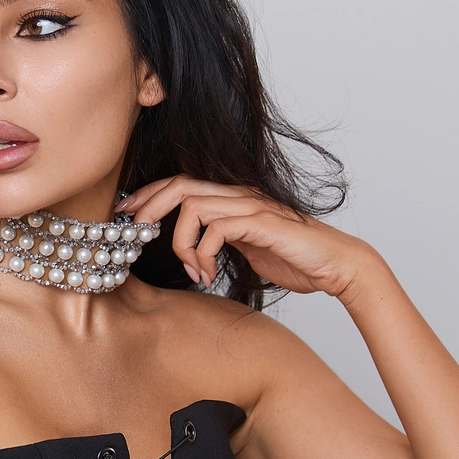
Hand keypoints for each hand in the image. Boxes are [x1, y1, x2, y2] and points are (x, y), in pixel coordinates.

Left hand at [118, 177, 373, 299]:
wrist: (334, 264)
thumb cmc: (293, 259)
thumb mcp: (244, 249)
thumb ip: (218, 242)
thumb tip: (191, 250)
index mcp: (232, 199)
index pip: (181, 184)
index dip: (149, 195)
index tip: (124, 215)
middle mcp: (238, 195)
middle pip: (179, 184)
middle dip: (148, 208)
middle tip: (133, 235)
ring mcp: (250, 206)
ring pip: (192, 205)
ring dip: (180, 242)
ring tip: (190, 270)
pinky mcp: (260, 223)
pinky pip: (215, 228)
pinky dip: (201, 253)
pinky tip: (206, 275)